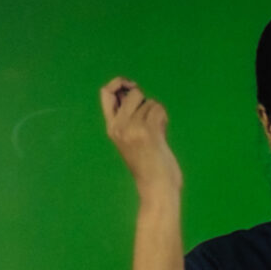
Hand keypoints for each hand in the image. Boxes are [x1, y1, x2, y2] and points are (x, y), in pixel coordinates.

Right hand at [99, 76, 182, 200]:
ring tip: (157, 133)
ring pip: (149, 102)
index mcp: (112, 128)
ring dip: (157, 113)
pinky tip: (162, 134)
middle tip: (151, 120)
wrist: (156, 186)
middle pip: (133, 93)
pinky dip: (164, 118)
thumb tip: (132, 90)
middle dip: (146, 101)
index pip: (106, 93)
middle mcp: (119, 126)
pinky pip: (158, 109)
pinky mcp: (147, 130)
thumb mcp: (131, 139)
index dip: (118, 83)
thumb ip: (130, 117)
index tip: (131, 85)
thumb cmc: (148, 165)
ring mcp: (132, 128)